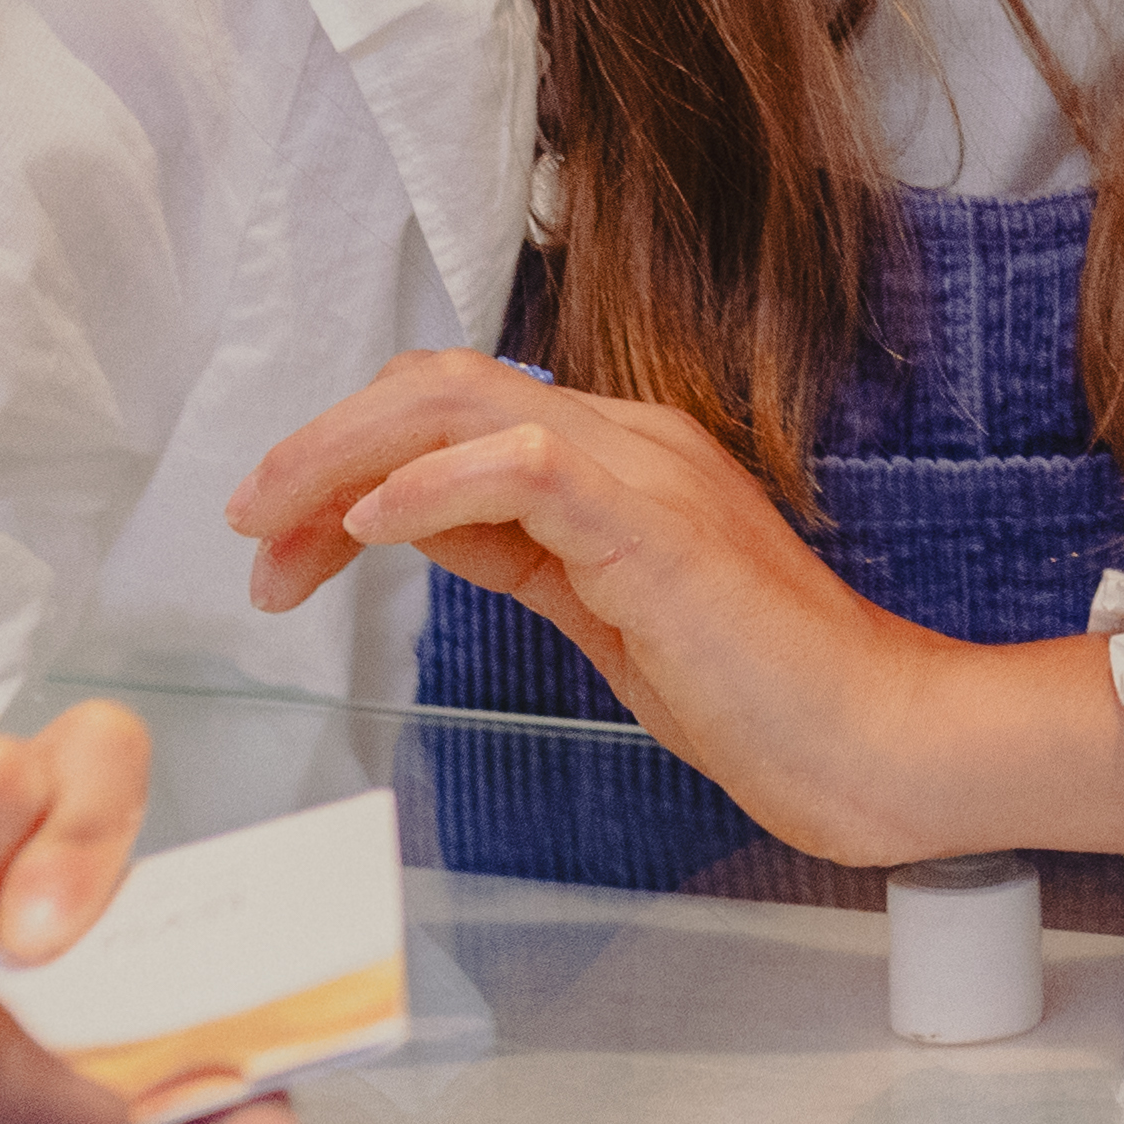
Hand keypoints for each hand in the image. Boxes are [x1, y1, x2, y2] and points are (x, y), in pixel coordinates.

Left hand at [230, 351, 1123, 869]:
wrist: (876, 737)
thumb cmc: (763, 696)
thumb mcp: (602, 611)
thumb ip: (518, 551)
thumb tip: (415, 521)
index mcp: (621, 458)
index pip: (454, 413)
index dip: (345, 462)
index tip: (278, 546)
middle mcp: (631, 440)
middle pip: (439, 385)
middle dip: (320, 446)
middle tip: (246, 524)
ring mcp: (648, 473)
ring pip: (463, 404)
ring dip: (343, 456)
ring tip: (273, 521)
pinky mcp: (656, 526)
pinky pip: (526, 465)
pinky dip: (430, 485)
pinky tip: (365, 530)